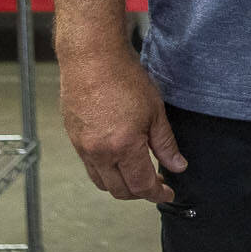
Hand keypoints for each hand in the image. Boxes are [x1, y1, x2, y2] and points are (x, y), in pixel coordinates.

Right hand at [59, 44, 185, 203]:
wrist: (91, 58)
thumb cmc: (124, 78)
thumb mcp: (155, 111)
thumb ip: (165, 144)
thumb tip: (177, 166)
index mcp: (123, 147)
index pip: (141, 185)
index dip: (157, 193)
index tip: (168, 193)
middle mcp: (99, 153)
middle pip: (119, 190)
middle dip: (140, 193)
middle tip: (157, 185)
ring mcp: (83, 147)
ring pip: (102, 181)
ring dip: (121, 185)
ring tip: (139, 174)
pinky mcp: (74, 139)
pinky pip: (90, 166)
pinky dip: (106, 171)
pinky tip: (119, 160)